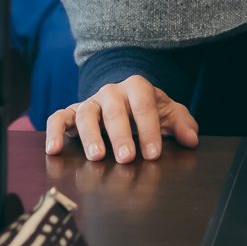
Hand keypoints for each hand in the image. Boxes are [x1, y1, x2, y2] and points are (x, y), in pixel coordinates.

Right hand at [44, 76, 199, 162]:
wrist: (123, 100)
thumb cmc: (145, 110)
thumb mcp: (167, 113)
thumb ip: (181, 123)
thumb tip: (191, 138)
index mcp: (136, 87)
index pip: (143, 104)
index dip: (149, 128)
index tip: (153, 153)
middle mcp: (111, 92)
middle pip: (114, 110)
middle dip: (121, 134)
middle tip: (127, 158)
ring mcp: (90, 102)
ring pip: (86, 113)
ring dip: (90, 135)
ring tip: (96, 156)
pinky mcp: (71, 113)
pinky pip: (58, 118)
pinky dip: (54, 131)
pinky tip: (54, 150)